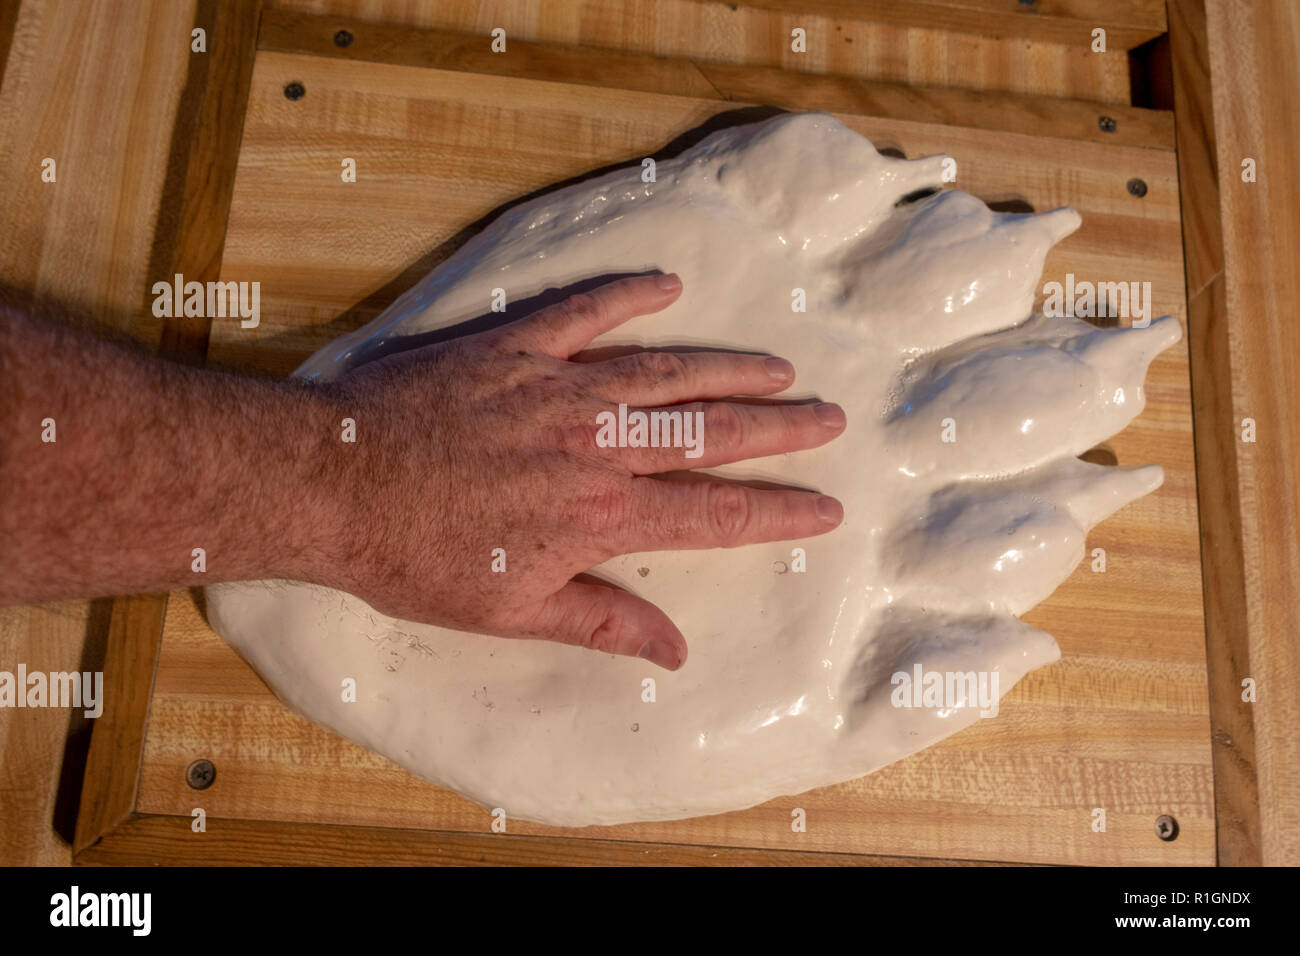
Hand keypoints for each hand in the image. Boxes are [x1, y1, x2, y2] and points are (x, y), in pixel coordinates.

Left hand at [315, 273, 846, 669]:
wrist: (332, 483)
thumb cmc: (417, 558)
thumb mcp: (512, 612)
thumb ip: (601, 624)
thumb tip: (675, 651)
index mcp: (599, 516)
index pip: (713, 514)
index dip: (777, 511)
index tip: (825, 506)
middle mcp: (594, 445)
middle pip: (708, 433)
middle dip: (779, 429)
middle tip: (829, 417)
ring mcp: (556, 388)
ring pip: (664, 371)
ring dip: (728, 369)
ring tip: (778, 367)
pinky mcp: (513, 347)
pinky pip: (583, 311)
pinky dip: (627, 295)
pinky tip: (667, 285)